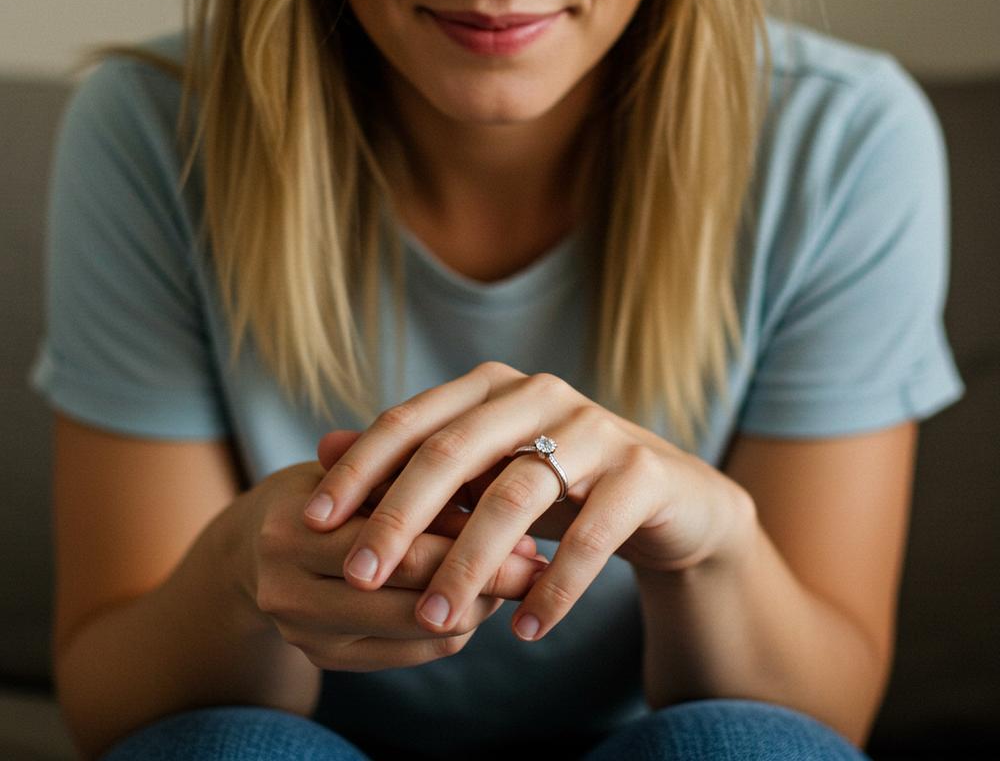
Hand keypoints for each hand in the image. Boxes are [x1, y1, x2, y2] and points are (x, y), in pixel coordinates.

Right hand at [234, 454, 548, 671]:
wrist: (260, 542)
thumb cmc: (328, 485)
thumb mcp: (362, 466)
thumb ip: (415, 471)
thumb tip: (500, 486)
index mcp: (293, 529)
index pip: (398, 537)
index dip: (469, 531)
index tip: (527, 519)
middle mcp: (288, 591)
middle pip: (409, 591)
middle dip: (485, 578)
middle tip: (538, 562)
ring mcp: (303, 634)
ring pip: (416, 630)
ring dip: (478, 606)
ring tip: (521, 579)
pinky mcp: (324, 662)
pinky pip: (410, 654)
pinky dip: (455, 627)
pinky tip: (482, 599)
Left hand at [302, 362, 752, 643]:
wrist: (669, 496)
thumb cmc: (557, 484)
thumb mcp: (481, 470)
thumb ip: (410, 459)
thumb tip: (320, 448)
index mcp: (492, 387)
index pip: (411, 421)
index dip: (359, 469)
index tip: (312, 522)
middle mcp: (541, 394)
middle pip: (453, 451)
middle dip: (399, 517)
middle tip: (357, 578)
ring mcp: (595, 428)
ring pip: (516, 495)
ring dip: (470, 564)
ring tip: (437, 622)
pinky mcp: (642, 472)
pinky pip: (591, 535)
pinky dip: (555, 587)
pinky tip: (525, 632)